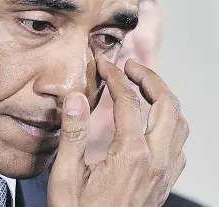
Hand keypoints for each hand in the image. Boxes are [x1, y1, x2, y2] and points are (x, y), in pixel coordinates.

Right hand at [48, 56, 188, 206]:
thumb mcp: (66, 176)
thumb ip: (72, 134)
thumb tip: (76, 98)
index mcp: (131, 155)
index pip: (128, 101)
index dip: (116, 77)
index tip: (105, 64)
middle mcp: (155, 160)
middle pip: (167, 105)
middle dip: (150, 78)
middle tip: (131, 67)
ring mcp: (165, 172)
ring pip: (180, 123)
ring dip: (164, 99)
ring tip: (144, 87)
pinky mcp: (165, 181)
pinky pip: (179, 143)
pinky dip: (170, 123)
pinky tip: (153, 123)